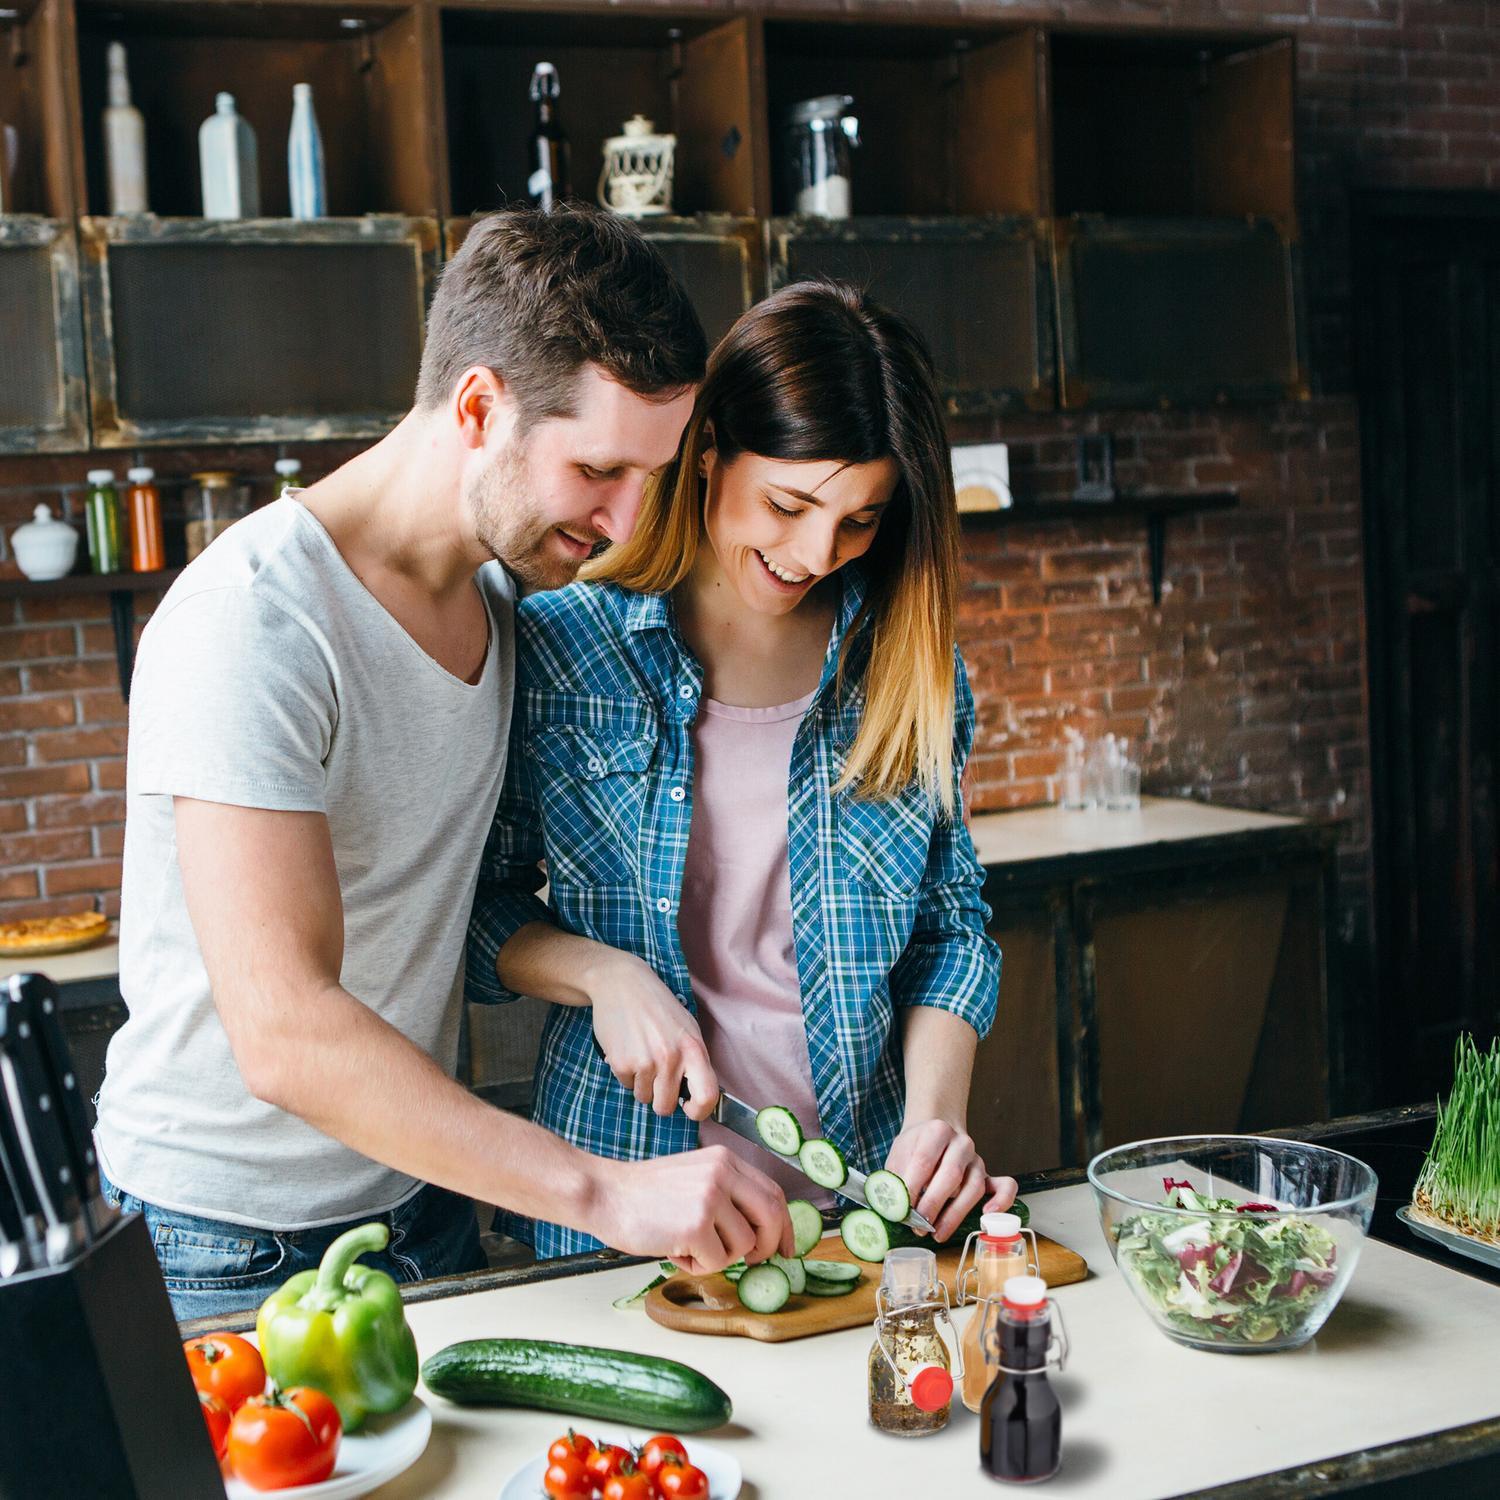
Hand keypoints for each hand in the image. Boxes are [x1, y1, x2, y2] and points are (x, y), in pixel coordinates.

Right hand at [585, 952, 718, 1120]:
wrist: (622, 983)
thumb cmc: (658, 1007)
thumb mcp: (687, 1028)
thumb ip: (694, 1061)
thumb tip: (698, 1097)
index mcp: (694, 1049)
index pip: (707, 1096)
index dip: (699, 1111)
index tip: (688, 1108)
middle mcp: (672, 1058)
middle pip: (666, 1107)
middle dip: (660, 1099)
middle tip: (656, 1078)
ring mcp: (645, 1061)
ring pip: (644, 1098)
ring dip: (642, 1083)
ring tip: (641, 1054)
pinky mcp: (622, 1062)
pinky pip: (626, 1085)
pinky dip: (626, 1073)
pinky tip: (628, 1049)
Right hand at [590, 1146, 794, 1274]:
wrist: (605, 1194)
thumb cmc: (645, 1194)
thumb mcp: (693, 1177)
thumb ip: (727, 1195)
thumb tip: (760, 1233)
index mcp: (725, 1160)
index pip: (773, 1192)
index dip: (785, 1225)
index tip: (786, 1248)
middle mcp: (723, 1173)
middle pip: (773, 1217)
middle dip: (769, 1247)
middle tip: (754, 1261)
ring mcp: (711, 1197)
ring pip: (744, 1246)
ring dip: (719, 1257)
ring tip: (687, 1244)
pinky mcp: (697, 1224)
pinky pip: (717, 1261)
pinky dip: (697, 1265)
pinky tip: (674, 1248)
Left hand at [884, 1119, 1017, 1241]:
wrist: (935, 1127)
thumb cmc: (915, 1146)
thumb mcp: (899, 1153)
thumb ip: (896, 1177)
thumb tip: (891, 1208)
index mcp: (937, 1131)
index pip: (924, 1161)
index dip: (912, 1188)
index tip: (902, 1209)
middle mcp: (961, 1143)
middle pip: (950, 1176)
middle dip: (932, 1205)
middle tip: (918, 1226)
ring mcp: (977, 1159)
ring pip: (974, 1187)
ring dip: (955, 1214)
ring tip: (937, 1233)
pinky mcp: (987, 1174)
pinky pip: (1005, 1186)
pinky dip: (1002, 1201)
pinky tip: (987, 1215)